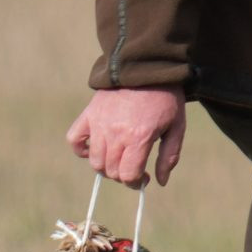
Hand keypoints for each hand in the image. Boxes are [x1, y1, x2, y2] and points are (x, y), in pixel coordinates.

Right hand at [66, 86, 186, 186]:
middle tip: (133, 166)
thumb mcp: (177, 127)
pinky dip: (81, 149)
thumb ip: (169, 156)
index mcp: (139, 137)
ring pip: (94, 160)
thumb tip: (160, 182)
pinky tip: (94, 148)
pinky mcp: (88, 115)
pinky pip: (74, 140)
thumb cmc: (166, 99)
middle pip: (111, 171)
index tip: (143, 177)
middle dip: (123, 175)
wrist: (147, 69)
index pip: (128, 175)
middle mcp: (115, 133)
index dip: (135, 182)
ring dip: (105, 166)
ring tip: (118, 157)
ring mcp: (98, 124)